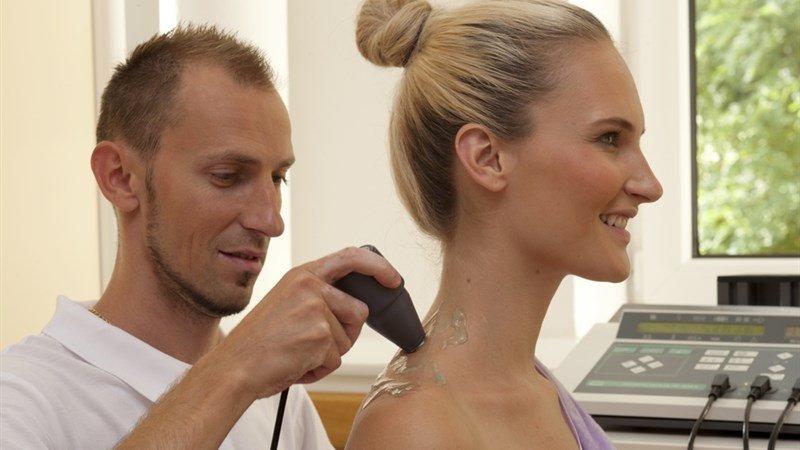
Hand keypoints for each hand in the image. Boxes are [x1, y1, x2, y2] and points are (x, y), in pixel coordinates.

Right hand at [207, 246, 401, 399]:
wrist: (234, 367)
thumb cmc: (259, 344)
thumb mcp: (286, 305)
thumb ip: (316, 299)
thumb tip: (354, 309)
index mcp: (301, 275)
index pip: (350, 257)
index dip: (378, 266)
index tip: (394, 278)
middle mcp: (309, 286)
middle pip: (358, 310)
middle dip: (347, 333)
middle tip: (318, 345)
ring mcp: (315, 308)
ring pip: (348, 338)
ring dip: (328, 354)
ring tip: (298, 354)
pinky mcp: (320, 333)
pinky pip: (337, 358)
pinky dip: (319, 369)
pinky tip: (295, 365)